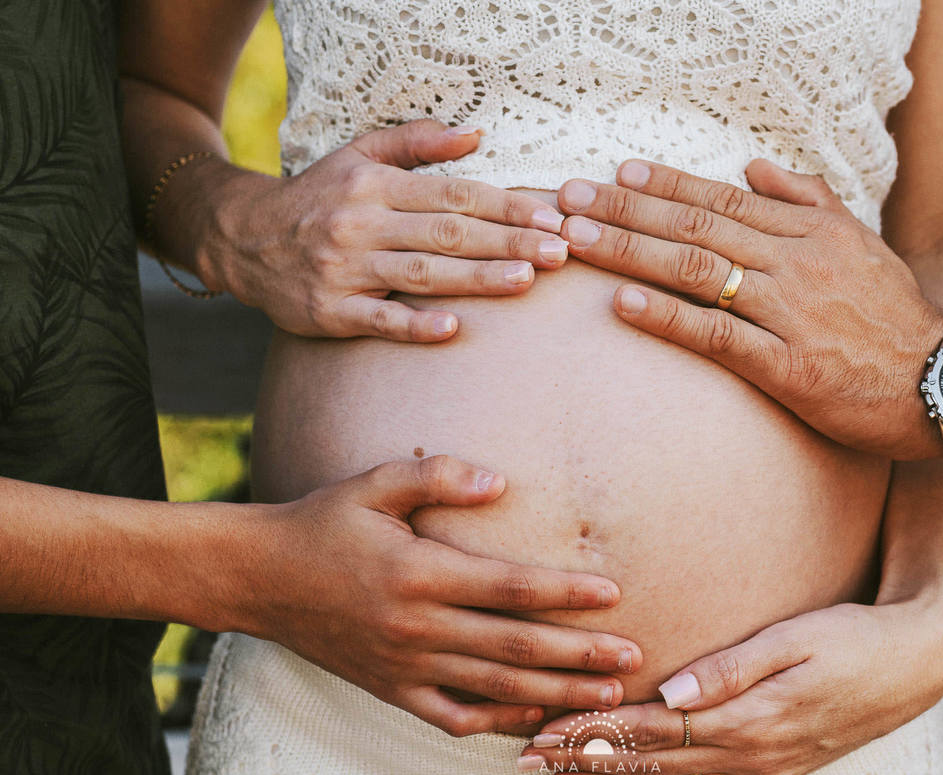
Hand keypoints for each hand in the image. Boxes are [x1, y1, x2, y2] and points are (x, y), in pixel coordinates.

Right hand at [196, 120, 568, 341]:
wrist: (241, 238)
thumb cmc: (317, 197)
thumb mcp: (358, 156)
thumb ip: (417, 143)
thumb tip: (476, 135)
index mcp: (374, 185)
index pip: (453, 194)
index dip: (505, 206)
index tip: (550, 217)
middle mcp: (361, 223)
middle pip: (447, 233)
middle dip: (507, 242)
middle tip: (558, 252)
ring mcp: (345, 269)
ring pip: (421, 274)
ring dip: (476, 278)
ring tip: (525, 280)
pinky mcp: (329, 312)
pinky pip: (378, 320)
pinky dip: (414, 326)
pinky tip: (453, 329)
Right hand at [228, 455, 640, 737]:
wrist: (257, 577)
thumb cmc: (322, 523)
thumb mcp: (372, 485)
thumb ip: (437, 476)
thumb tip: (500, 483)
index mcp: (418, 572)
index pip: (509, 587)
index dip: (565, 593)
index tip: (613, 594)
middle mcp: (417, 626)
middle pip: (515, 648)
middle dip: (580, 654)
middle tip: (633, 657)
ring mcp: (404, 665)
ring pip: (495, 689)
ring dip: (556, 693)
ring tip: (606, 694)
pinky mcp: (390, 689)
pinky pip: (453, 715)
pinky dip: (497, 721)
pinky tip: (535, 716)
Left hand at [517, 591, 942, 774]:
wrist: (913, 666)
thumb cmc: (852, 640)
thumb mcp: (796, 640)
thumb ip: (732, 667)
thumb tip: (671, 690)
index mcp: (749, 718)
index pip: (651, 731)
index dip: (593, 733)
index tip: (543, 730)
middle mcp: (750, 756)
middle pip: (650, 767)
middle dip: (585, 765)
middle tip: (528, 763)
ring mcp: (761, 773)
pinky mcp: (771, 774)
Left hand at [555, 159, 942, 458]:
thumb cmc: (894, 312)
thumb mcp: (859, 239)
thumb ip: (806, 198)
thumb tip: (752, 166)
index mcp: (808, 231)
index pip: (721, 198)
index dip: (664, 186)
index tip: (614, 175)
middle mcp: (794, 262)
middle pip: (695, 226)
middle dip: (624, 210)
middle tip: (567, 200)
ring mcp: (789, 313)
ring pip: (696, 271)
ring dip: (630, 253)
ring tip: (577, 239)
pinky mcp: (788, 366)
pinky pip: (716, 335)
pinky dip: (667, 318)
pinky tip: (623, 304)